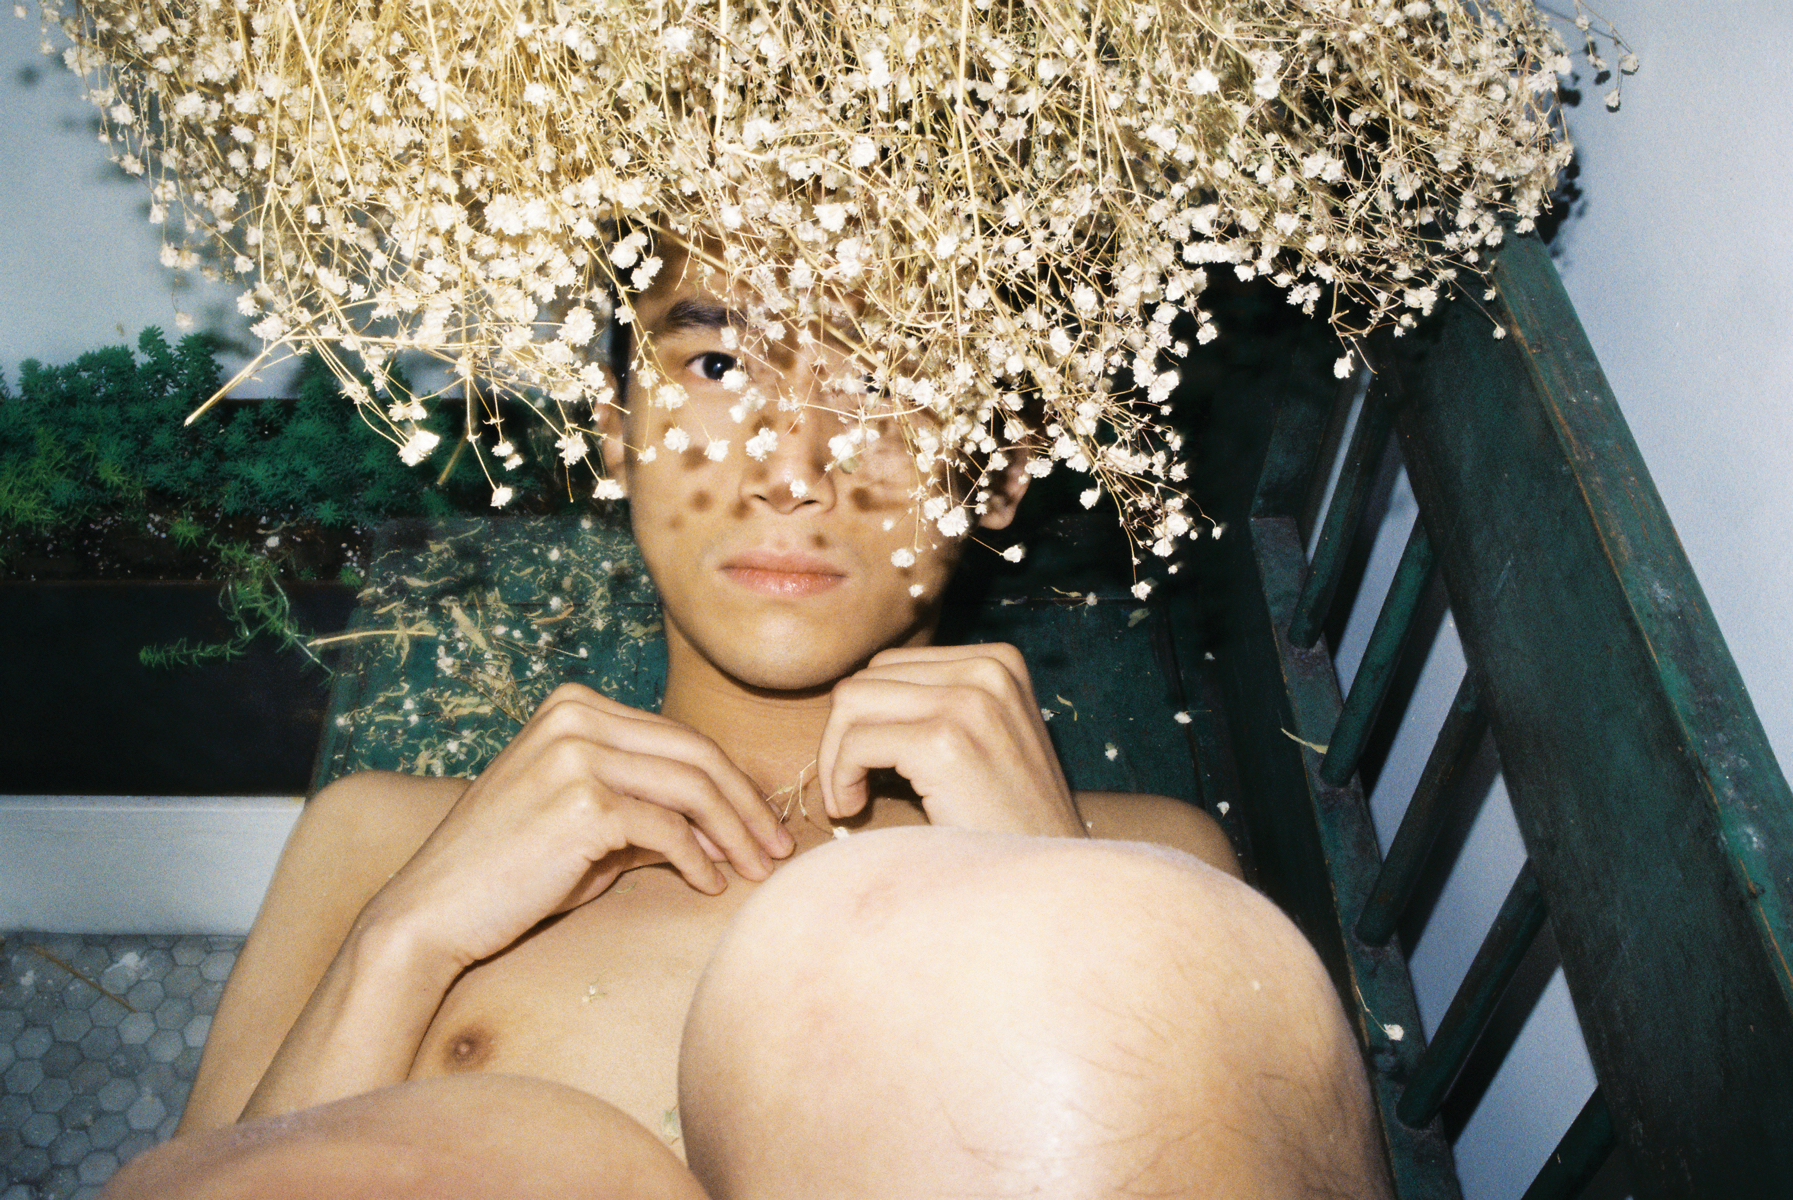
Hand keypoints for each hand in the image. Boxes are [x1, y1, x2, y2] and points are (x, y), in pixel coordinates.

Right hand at [366, 684, 794, 967]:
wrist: (433, 910)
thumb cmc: (512, 871)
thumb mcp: (587, 824)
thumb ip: (649, 809)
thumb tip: (728, 826)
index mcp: (576, 706)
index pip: (680, 738)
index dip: (732, 782)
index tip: (763, 822)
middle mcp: (577, 718)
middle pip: (697, 755)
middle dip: (748, 804)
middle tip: (779, 847)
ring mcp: (577, 755)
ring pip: (692, 789)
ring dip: (736, 833)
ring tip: (758, 869)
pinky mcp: (582, 802)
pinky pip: (667, 830)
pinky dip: (698, 860)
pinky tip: (710, 885)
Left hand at [816, 644, 1084, 838]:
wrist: (1043, 881)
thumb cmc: (1003, 822)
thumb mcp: (982, 741)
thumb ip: (933, 705)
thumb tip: (850, 697)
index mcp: (997, 662)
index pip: (888, 666)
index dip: (863, 719)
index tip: (868, 767)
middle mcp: (988, 670)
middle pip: (865, 680)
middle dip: (842, 735)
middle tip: (851, 787)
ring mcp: (970, 703)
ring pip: (851, 703)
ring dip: (836, 756)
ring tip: (851, 799)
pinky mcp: (946, 742)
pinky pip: (856, 742)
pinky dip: (840, 778)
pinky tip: (854, 809)